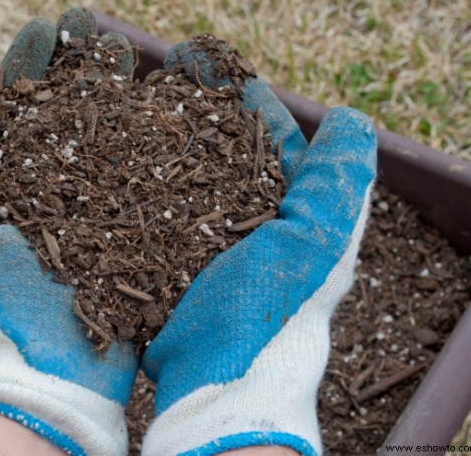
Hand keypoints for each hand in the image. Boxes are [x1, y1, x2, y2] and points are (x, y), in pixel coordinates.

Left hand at [0, 9, 137, 455]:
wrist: (51, 366)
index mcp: (14, 185)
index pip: (25, 111)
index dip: (35, 68)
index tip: (46, 29)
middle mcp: (59, 192)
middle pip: (74, 115)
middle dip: (85, 69)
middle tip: (95, 29)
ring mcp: (101, 211)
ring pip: (116, 139)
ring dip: (127, 94)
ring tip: (140, 53)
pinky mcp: (138, 233)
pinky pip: (154, 178)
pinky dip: (166, 142)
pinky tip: (179, 110)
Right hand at [141, 38, 377, 455]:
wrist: (213, 384)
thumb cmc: (268, 314)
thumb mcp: (312, 242)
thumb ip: (334, 184)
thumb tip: (352, 121)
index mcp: (290, 224)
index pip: (278, 155)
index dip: (262, 118)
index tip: (237, 85)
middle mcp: (249, 235)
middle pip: (228, 166)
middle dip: (208, 127)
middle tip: (181, 90)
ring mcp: (204, 252)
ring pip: (186, 188)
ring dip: (169, 154)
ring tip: (144, 118)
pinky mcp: (165, 269)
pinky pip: (153, 218)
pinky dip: (139, 192)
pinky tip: (118, 168)